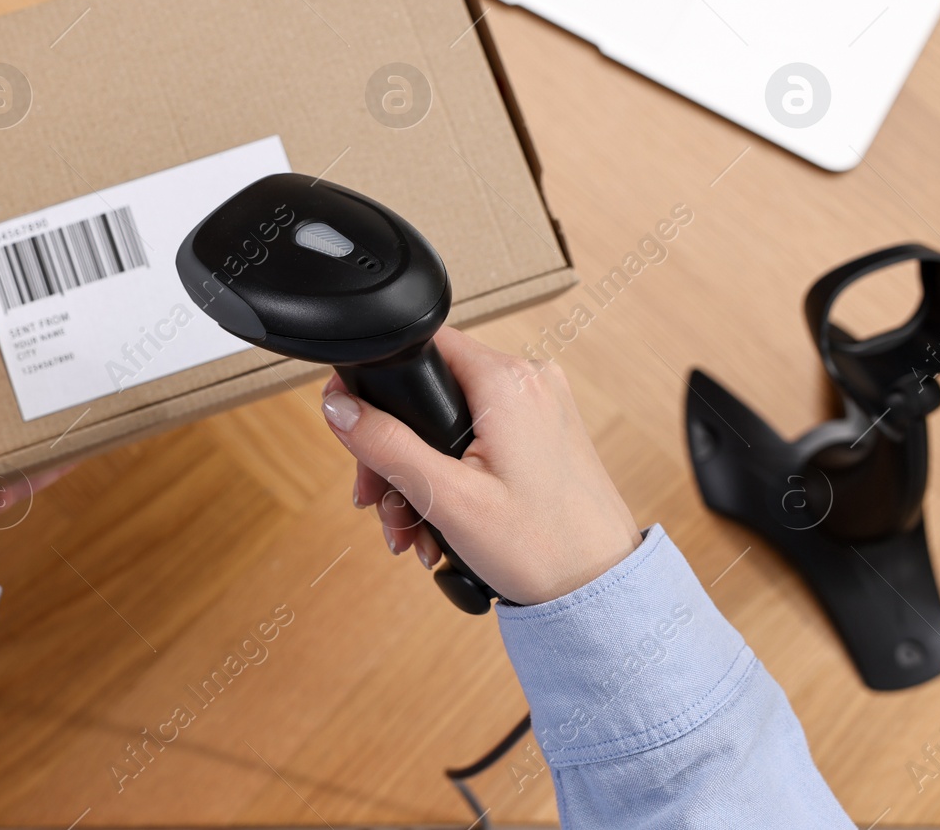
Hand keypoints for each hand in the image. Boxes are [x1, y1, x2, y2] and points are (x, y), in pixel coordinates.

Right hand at [320, 328, 640, 605]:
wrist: (601, 592)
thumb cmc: (544, 550)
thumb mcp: (447, 498)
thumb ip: (386, 445)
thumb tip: (338, 405)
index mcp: (507, 382)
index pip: (419, 346)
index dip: (374, 384)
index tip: (354, 427)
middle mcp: (529, 381)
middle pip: (429, 392)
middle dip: (394, 454)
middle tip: (380, 503)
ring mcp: (540, 406)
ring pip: (450, 421)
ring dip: (420, 476)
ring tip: (414, 530)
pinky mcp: (544, 433)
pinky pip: (479, 438)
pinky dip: (453, 475)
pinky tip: (442, 522)